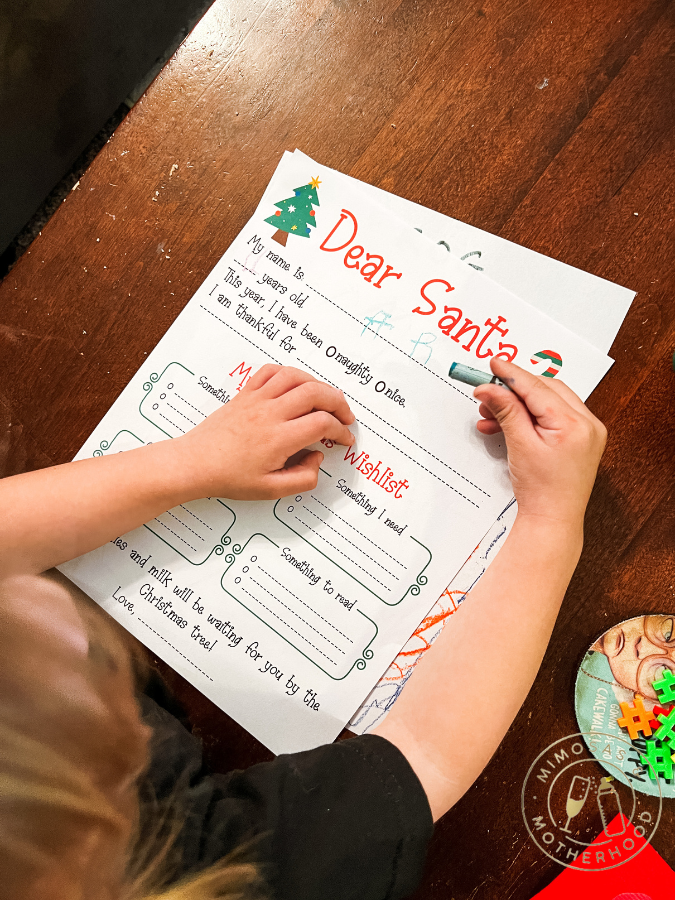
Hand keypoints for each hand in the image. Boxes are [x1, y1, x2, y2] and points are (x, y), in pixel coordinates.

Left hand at [173, 364, 354, 500]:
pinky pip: (271, 372)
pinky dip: (289, 374)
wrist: (194, 464)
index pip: (323, 423)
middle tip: (345, 416)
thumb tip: (317, 459)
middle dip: (339, 402)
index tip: (344, 439)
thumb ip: (302, 478)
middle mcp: (270, 414)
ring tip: (325, 398)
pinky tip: (296, 386)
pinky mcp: (246, 394)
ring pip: (296, 376)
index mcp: (279, 438)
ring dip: (317, 384)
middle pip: (316, 392)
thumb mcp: (270, 490)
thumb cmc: (227, 477)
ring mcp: (257, 400)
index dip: (341, 430)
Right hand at [473, 358, 605, 526]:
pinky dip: (530, 417)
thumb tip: (489, 388)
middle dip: (514, 391)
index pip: (538, 389)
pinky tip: (506, 425)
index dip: (512, 375)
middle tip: (487, 393)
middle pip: (546, 390)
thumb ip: (506, 411)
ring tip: (490, 416)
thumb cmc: (541, 491)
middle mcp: (587, 424)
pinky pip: (553, 416)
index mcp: (576, 425)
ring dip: (518, 405)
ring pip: (548, 401)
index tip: (493, 364)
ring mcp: (587, 431)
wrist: (552, 520)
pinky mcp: (580, 439)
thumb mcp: (520, 445)